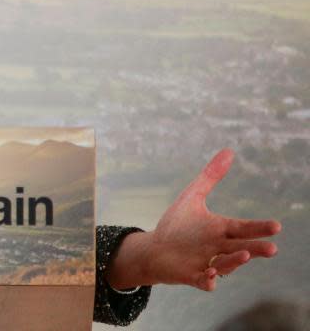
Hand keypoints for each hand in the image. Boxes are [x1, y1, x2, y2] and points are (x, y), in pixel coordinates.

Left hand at [105, 148, 281, 290]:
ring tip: (244, 255)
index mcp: (221, 230)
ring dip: (234, 262)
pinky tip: (210, 278)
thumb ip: (210, 176)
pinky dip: (208, 281)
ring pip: (226, 265)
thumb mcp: (192, 197)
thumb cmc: (177, 225)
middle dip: (256, 249)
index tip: (276, 226)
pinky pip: (203, 281)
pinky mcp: (193, 276)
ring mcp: (207, 263)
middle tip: (272, 248)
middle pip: (241, 248)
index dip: (258, 228)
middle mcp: (218, 248)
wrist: (156, 249)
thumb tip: (229, 151)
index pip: (243, 228)